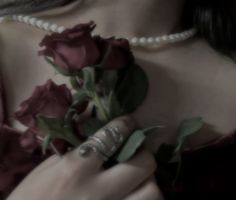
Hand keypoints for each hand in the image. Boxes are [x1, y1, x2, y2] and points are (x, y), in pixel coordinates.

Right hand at [7, 116, 163, 199]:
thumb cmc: (32, 197)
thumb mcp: (48, 167)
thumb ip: (76, 148)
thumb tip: (98, 127)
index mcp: (75, 169)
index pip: (111, 137)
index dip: (125, 124)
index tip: (129, 122)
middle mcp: (97, 191)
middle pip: (142, 164)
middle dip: (143, 151)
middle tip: (136, 149)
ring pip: (152, 192)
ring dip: (148, 180)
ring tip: (137, 177)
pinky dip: (144, 198)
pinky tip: (134, 193)